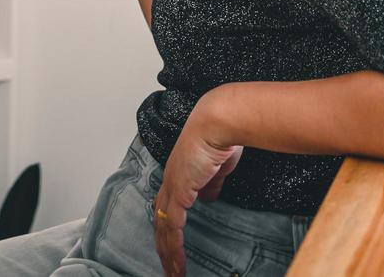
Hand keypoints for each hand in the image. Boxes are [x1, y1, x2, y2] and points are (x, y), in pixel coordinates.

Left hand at [152, 104, 243, 276]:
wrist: (219, 121)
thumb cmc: (223, 134)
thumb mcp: (218, 164)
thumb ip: (211, 182)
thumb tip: (208, 195)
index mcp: (179, 172)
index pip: (168, 205)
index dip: (168, 227)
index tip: (172, 245)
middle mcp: (170, 180)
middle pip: (160, 220)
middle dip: (163, 246)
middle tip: (168, 267)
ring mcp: (172, 186)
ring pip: (163, 228)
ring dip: (167, 253)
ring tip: (172, 274)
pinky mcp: (179, 192)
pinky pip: (172, 227)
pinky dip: (174, 247)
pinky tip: (177, 262)